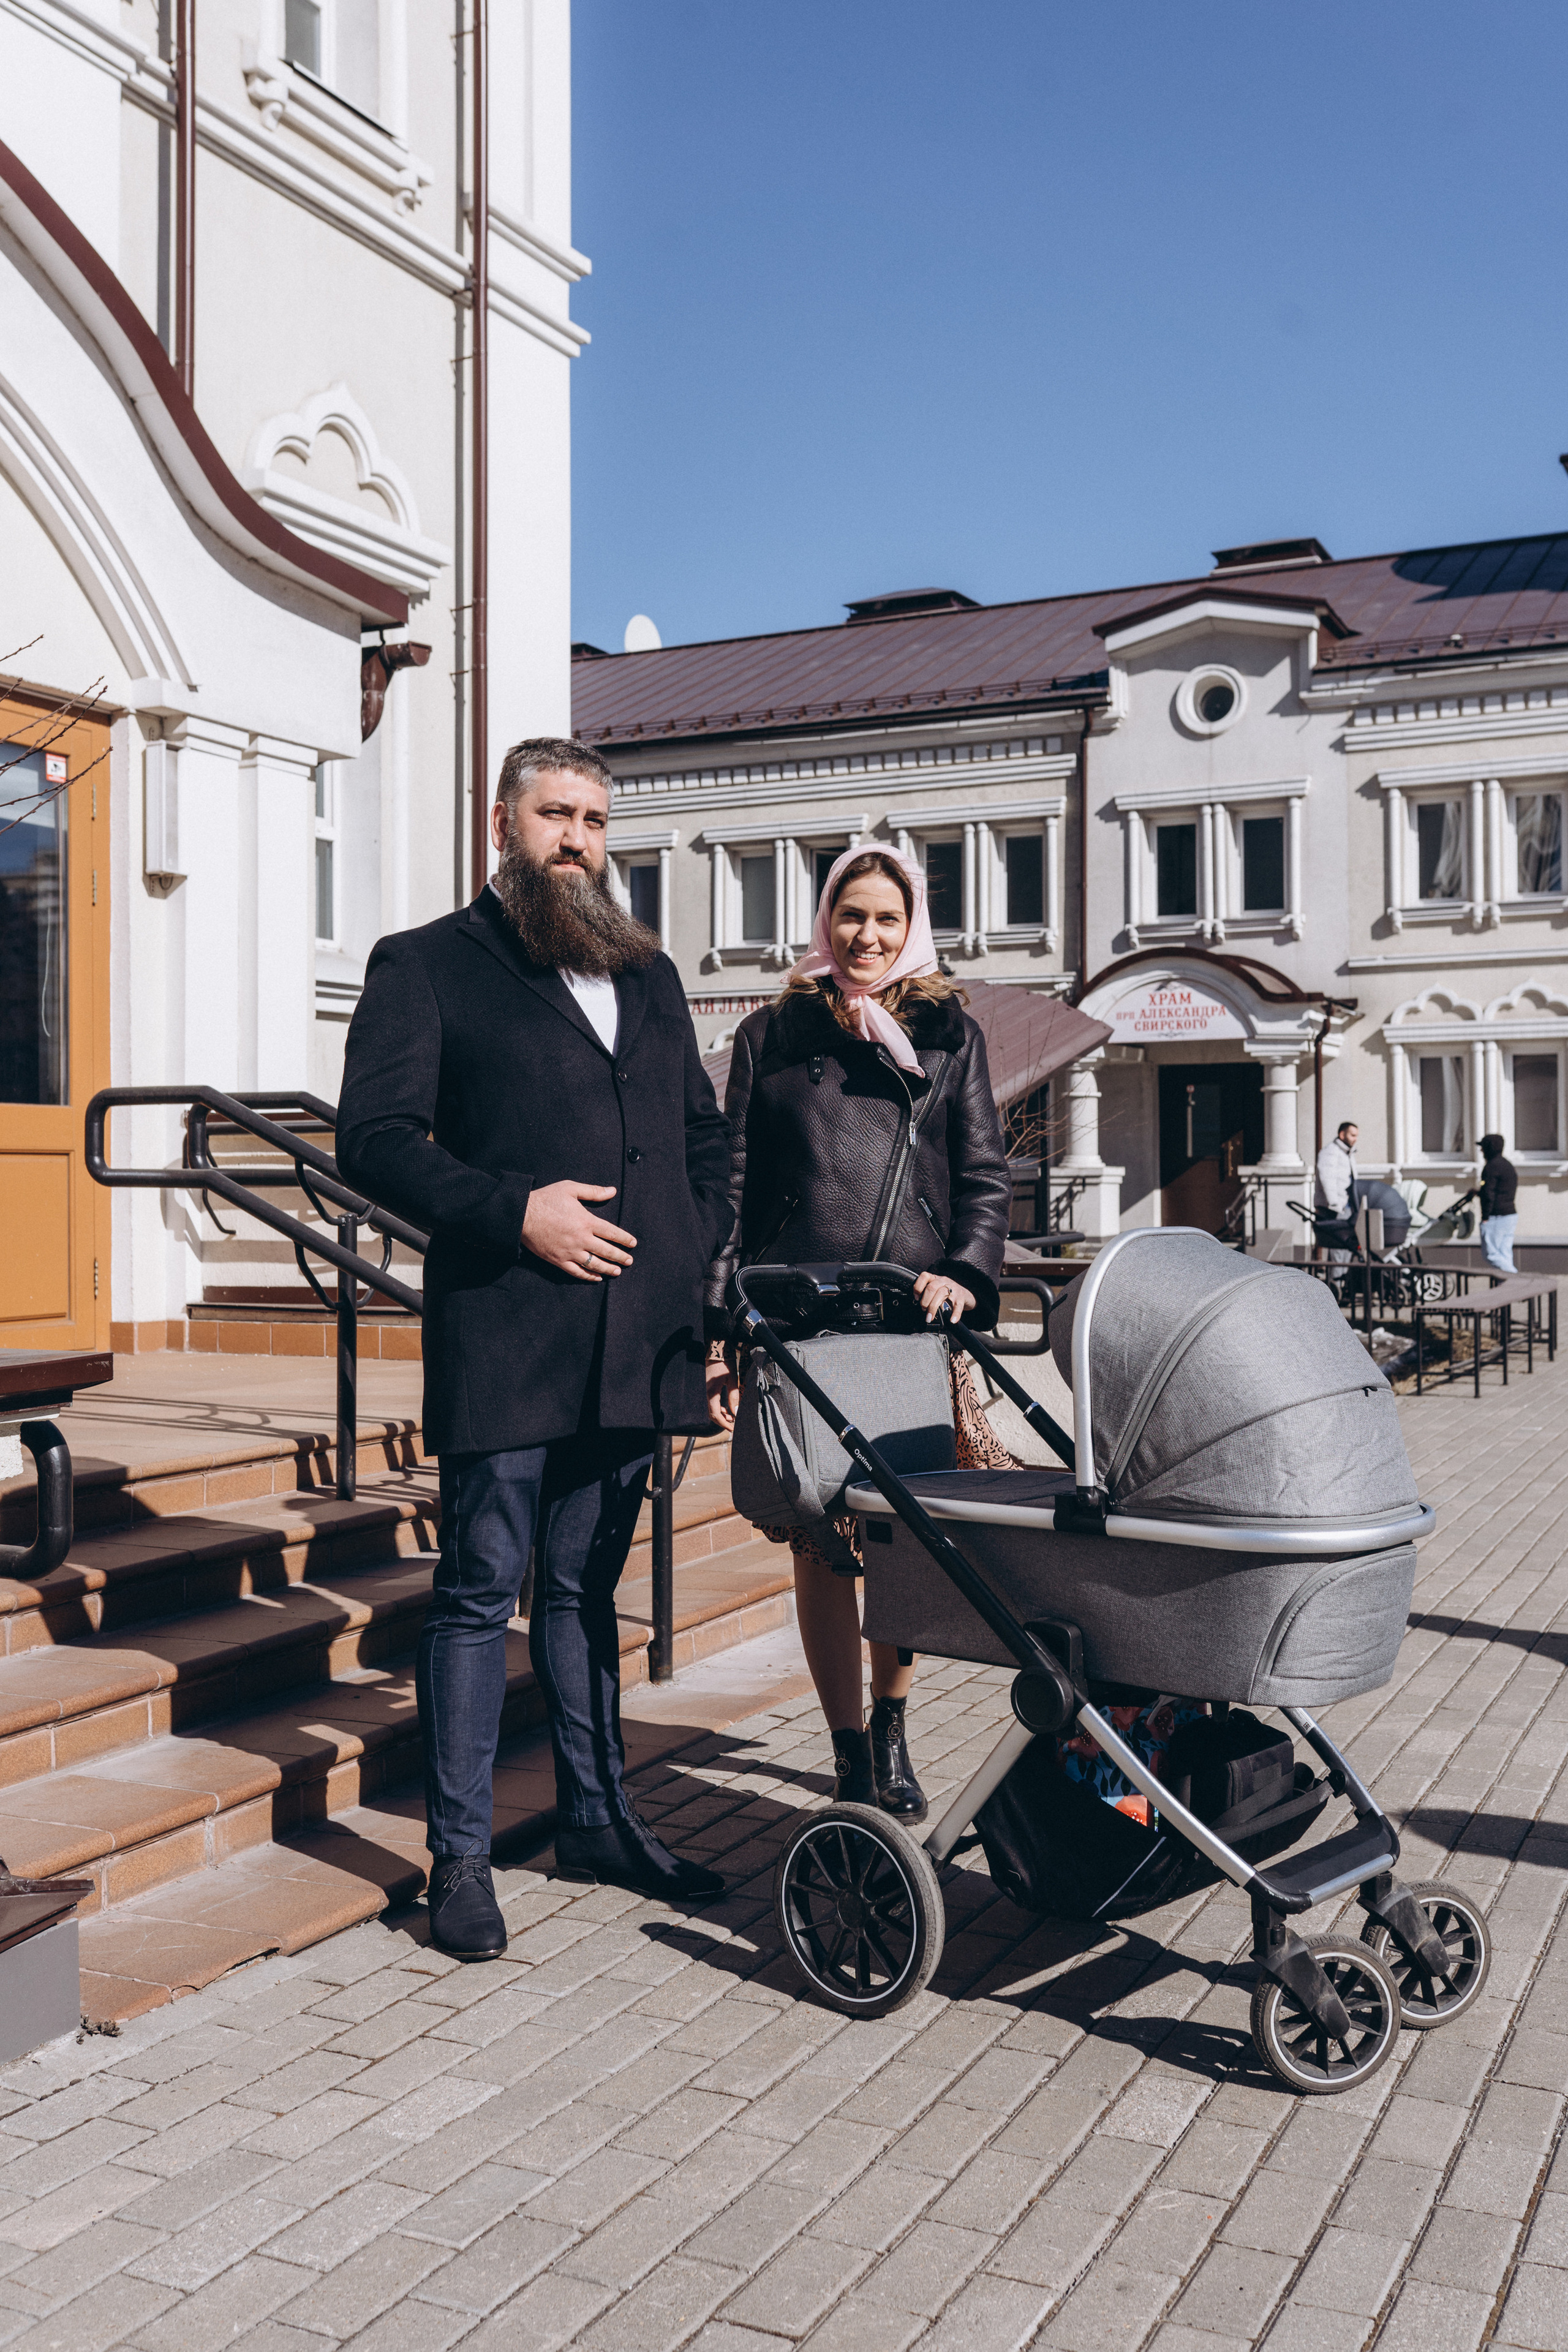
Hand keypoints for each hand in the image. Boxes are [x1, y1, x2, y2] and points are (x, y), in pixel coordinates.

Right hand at [521, 1181, 636, 1281]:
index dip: (624, 1239)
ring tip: (617, 1271)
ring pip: (594, 1264)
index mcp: (586, 1221)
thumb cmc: (546, 1199)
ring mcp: (570, 1251)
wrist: (522, 1215)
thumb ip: (593, 1191)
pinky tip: (596, 1278)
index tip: (632, 1244)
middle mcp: (581, 1239)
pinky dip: (588, 1276)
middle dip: (620, 1257)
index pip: (612, 1233)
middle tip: (629, 1261)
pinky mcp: (558, 1260)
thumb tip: (612, 1190)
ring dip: (608, 1268)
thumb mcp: (570, 1189)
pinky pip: (577, 1271)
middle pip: (606, 1251)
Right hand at [706, 1352, 739, 1430]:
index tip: (733, 1429)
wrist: (717, 1350)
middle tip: (734, 1425)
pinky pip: (713, 1402)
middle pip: (712, 1414)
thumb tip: (736, 1412)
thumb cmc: (725, 1364)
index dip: (724, 1423)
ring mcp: (707, 1391)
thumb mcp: (733, 1380)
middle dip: (723, 1421)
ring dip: (722, 1415)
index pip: (715, 1414)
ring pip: (712, 1409)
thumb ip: (734, 1397)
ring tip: (733, 1417)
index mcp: (712, 1393)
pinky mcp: (709, 1388)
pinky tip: (728, 1408)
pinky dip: (720, 1408)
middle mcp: (707, 1393)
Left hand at [913, 1270, 974, 1325]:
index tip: (916, 1298)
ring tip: (930, 1317)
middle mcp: (943, 1281)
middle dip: (925, 1301)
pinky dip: (955, 1313)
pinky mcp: (961, 1298)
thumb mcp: (936, 1289)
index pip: (924, 1276)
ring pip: (941, 1293)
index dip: (918, 1287)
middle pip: (931, 1287)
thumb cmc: (947, 1293)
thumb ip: (927, 1294)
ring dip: (933, 1307)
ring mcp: (953, 1288)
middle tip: (923, 1310)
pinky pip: (957, 1305)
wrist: (965, 1295)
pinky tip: (952, 1320)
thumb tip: (917, 1305)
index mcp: (935, 1279)